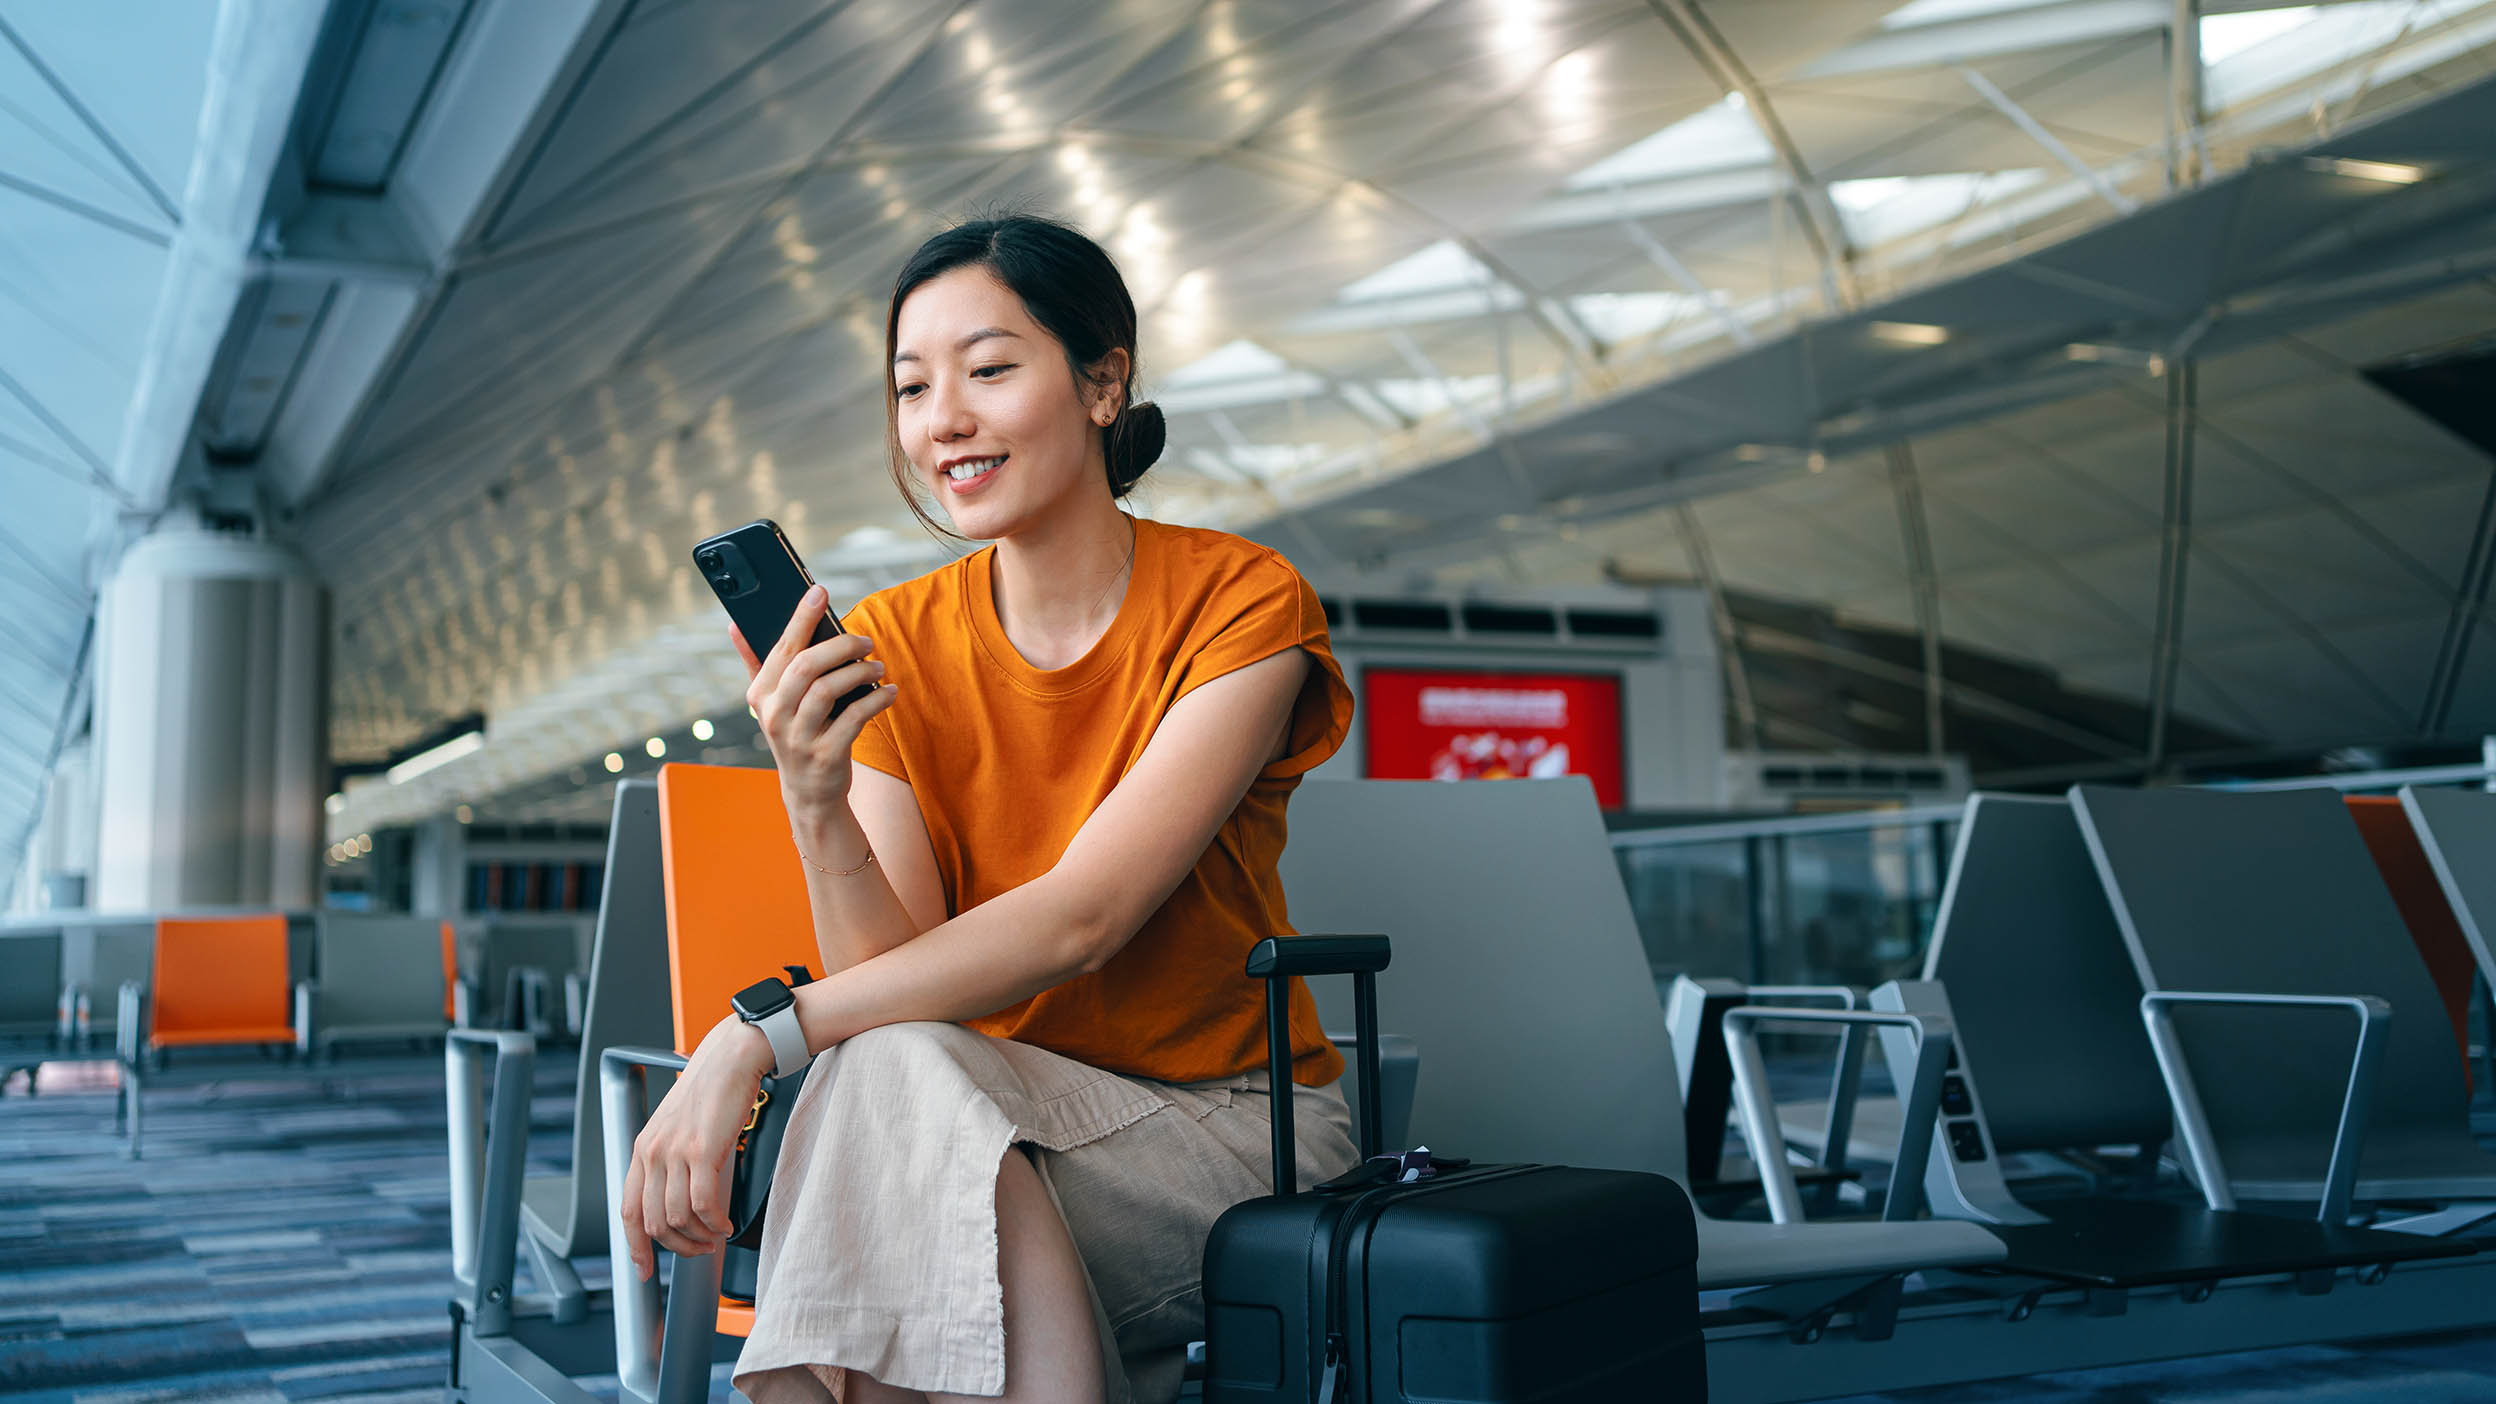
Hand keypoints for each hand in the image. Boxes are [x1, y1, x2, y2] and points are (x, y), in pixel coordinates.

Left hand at [619, 1016, 774, 1279]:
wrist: (731, 1058)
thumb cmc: (712, 1090)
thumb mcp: (678, 1127)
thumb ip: (671, 1161)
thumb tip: (679, 1201)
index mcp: (642, 1148)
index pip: (628, 1210)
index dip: (635, 1247)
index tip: (644, 1269)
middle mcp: (652, 1152)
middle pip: (653, 1222)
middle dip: (677, 1247)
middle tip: (699, 1251)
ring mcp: (675, 1152)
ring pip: (678, 1218)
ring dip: (699, 1237)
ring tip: (717, 1235)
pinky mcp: (702, 1151)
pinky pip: (703, 1204)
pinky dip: (715, 1223)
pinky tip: (725, 1224)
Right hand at [734, 585, 899, 823]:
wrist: (808, 793)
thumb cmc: (794, 734)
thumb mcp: (769, 703)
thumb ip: (755, 663)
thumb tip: (735, 625)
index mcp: (760, 695)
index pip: (781, 648)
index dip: (800, 618)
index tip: (819, 591)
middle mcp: (774, 715)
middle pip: (805, 666)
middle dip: (839, 646)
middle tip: (865, 640)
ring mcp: (798, 738)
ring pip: (827, 690)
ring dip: (859, 672)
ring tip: (877, 666)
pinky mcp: (825, 756)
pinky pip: (854, 718)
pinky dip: (876, 700)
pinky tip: (889, 691)